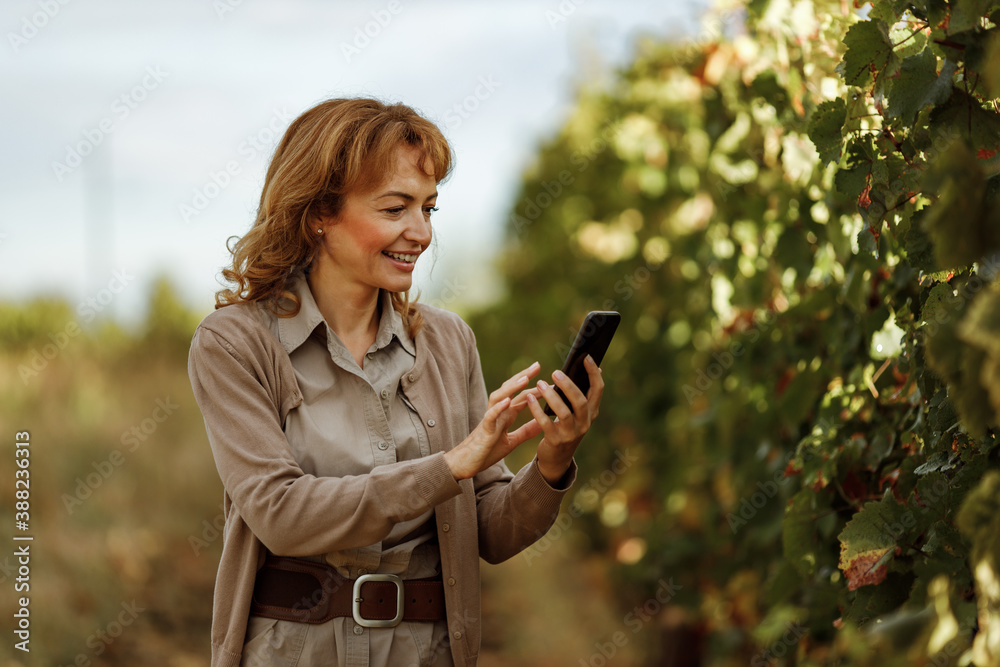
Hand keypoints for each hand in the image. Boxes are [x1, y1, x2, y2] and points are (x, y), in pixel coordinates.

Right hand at [444, 362, 543, 479]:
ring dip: (511, 387)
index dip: (535, 388)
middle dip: (523, 376)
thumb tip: (543, 423)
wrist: (466, 464)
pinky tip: (508, 401)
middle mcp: (497, 413)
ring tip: (525, 378)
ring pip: (499, 397)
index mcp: (505, 415)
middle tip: (537, 365)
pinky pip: (490, 416)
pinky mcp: (484, 430)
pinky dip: (498, 407)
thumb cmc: (486, 452)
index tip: (550, 381)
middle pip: (510, 390)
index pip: (522, 397)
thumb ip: (525, 432)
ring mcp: (489, 419)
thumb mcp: (511, 442)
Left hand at [525, 355, 603, 484]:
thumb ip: (582, 393)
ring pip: (564, 413)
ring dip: (551, 397)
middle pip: (580, 401)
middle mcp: (585, 422)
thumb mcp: (578, 412)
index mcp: (591, 412)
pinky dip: (537, 410)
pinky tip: (529, 398)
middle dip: (568, 385)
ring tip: (539, 384)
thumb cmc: (565, 427)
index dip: (593, 373)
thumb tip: (594, 367)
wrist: (557, 458)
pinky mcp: (556, 440)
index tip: (585, 357)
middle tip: (555, 372)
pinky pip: (546, 423)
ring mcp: (571, 433)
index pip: (598, 389)